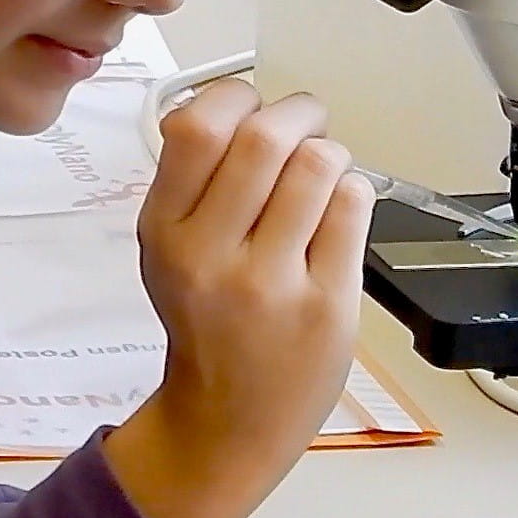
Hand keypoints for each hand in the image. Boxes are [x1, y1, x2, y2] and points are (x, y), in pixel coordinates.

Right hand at [102, 79, 374, 517]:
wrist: (228, 421)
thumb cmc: (205, 322)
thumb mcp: (165, 248)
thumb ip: (190, 179)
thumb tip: (237, 102)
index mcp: (165, 230)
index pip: (197, 127)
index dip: (235, 97)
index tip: (249, 106)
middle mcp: (211, 255)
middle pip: (265, 138)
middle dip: (298, 113)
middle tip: (305, 123)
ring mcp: (271, 283)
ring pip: (318, 165)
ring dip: (329, 153)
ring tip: (322, 173)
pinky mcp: (327, 304)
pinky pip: (352, 206)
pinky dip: (352, 192)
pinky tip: (336, 212)